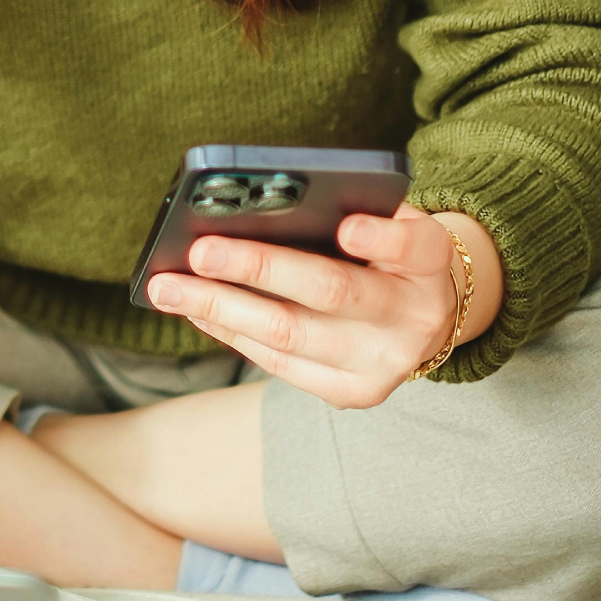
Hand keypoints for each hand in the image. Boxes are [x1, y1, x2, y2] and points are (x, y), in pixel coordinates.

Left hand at [146, 204, 461, 408]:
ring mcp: (382, 365)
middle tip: (198, 251)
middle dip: (257, 269)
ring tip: (168, 288)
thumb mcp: (389, 227)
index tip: (347, 226)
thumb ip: (349, 212)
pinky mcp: (351, 393)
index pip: (416, 246)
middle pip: (330, 292)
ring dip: (218, 309)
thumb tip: (256, 207)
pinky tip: (194, 310)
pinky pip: (277, 363)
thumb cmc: (387, 257)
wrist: (423, 321)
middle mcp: (415, 319)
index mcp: (432, 264)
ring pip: (288, 336)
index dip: (383, 236)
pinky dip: (229, 332)